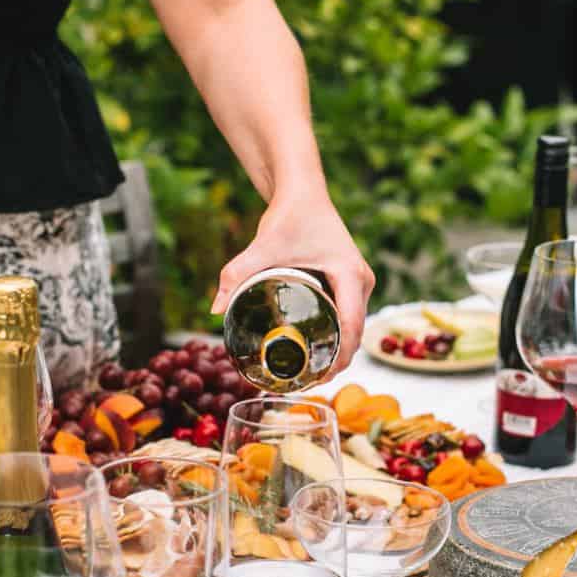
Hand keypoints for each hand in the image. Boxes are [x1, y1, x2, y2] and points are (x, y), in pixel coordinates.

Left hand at [211, 192, 373, 374]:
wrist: (303, 192)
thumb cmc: (289, 215)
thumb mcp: (264, 246)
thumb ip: (237, 273)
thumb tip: (214, 310)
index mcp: (349, 275)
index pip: (351, 326)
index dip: (338, 357)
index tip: (319, 377)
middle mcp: (362, 281)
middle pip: (355, 333)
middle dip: (336, 362)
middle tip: (307, 384)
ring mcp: (361, 282)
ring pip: (354, 327)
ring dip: (339, 352)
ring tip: (312, 375)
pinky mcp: (354, 283)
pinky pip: (351, 317)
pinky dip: (340, 337)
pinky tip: (322, 354)